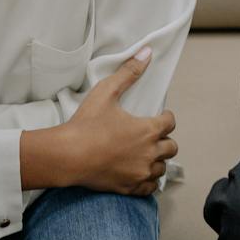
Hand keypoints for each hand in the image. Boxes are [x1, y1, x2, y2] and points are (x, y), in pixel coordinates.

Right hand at [54, 50, 177, 195]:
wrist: (68, 156)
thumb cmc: (86, 124)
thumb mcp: (106, 92)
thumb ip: (129, 73)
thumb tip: (147, 52)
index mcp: (148, 130)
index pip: (170, 123)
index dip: (165, 117)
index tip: (159, 116)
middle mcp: (149, 153)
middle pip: (171, 147)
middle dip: (164, 140)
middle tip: (152, 136)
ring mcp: (140, 173)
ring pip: (161, 168)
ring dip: (157, 160)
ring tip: (145, 154)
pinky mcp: (130, 187)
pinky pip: (150, 187)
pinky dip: (149, 180)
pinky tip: (140, 172)